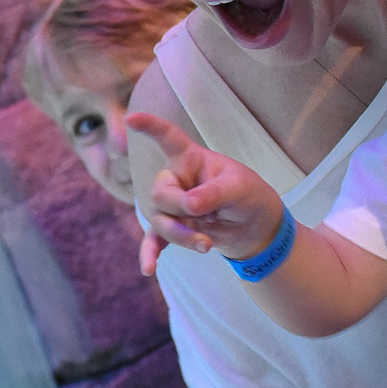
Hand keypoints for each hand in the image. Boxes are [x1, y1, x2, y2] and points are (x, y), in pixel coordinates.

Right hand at [130, 113, 285, 263]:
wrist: (255, 228)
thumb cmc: (249, 196)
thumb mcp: (239, 188)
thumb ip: (213, 194)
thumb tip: (188, 206)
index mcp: (191, 159)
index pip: (168, 138)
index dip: (150, 127)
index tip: (131, 118)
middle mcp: (176, 180)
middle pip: (159, 192)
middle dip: (179, 209)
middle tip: (203, 215)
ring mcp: (172, 207)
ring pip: (159, 220)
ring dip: (181, 235)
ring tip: (207, 245)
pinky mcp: (173, 230)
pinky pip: (154, 241)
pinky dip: (151, 254)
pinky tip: (148, 269)